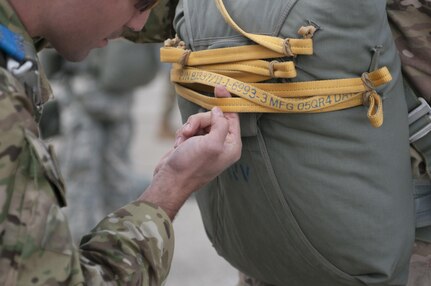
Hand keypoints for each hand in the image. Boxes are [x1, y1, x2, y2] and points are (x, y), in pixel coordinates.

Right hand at [139, 85, 240, 218]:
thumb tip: (219, 110)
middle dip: (199, 121)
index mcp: (231, 145)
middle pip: (213, 117)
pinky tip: (179, 145)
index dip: (226, 101)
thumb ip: (220, 124)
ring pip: (199, 121)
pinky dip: (182, 134)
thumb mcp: (212, 143)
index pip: (233, 117)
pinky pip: (189, 129)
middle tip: (190, 131)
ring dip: (189, 128)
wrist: (170, 180)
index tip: (219, 87)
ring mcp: (206, 144)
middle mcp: (221, 144)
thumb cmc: (191, 165)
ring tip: (183, 141)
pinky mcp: (193, 144)